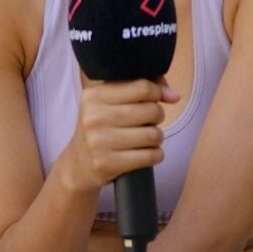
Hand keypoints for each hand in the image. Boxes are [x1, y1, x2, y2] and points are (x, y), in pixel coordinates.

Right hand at [65, 76, 180, 192]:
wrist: (78, 164)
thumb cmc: (101, 128)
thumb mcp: (110, 102)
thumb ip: (141, 90)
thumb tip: (174, 95)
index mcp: (94, 96)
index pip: (141, 87)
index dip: (156, 93)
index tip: (155, 99)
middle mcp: (94, 117)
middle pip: (151, 110)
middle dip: (157, 116)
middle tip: (147, 122)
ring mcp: (99, 142)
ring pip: (153, 134)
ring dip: (157, 137)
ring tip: (146, 138)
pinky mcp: (107, 164)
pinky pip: (150, 156)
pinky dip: (155, 155)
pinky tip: (146, 153)